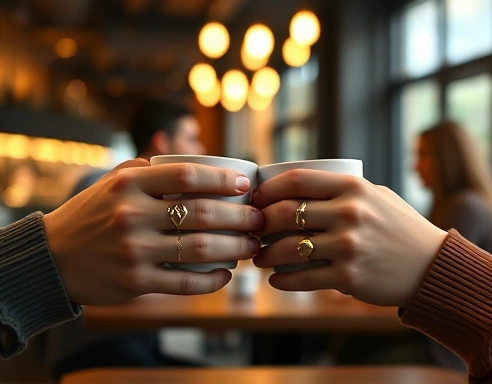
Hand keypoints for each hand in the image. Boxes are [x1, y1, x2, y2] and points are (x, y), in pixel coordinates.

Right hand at [43, 158, 262, 304]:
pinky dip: (212, 280)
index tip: (245, 183)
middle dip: (240, 217)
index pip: (187, 176)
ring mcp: (134, 251)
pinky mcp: (135, 283)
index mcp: (128, 185)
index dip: (222, 178)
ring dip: (234, 248)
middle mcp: (131, 215)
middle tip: (259, 219)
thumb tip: (190, 164)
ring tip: (252, 246)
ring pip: (200, 249)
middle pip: (202, 213)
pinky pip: (185, 283)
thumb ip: (145, 169)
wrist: (53, 257)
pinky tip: (226, 274)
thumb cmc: (91, 215)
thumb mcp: (110, 183)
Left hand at [252, 169, 446, 306]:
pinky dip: (282, 281)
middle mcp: (348, 213)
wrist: (431, 266)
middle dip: (259, 222)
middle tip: (252, 229)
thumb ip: (342, 188)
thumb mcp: (376, 195)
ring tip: (258, 257)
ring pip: (287, 249)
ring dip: (264, 255)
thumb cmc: (399, 227)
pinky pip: (303, 279)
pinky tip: (275, 280)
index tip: (255, 198)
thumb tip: (299, 187)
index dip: (268, 188)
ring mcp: (348, 246)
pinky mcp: (349, 277)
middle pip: (284, 213)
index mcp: (353, 187)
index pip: (296, 180)